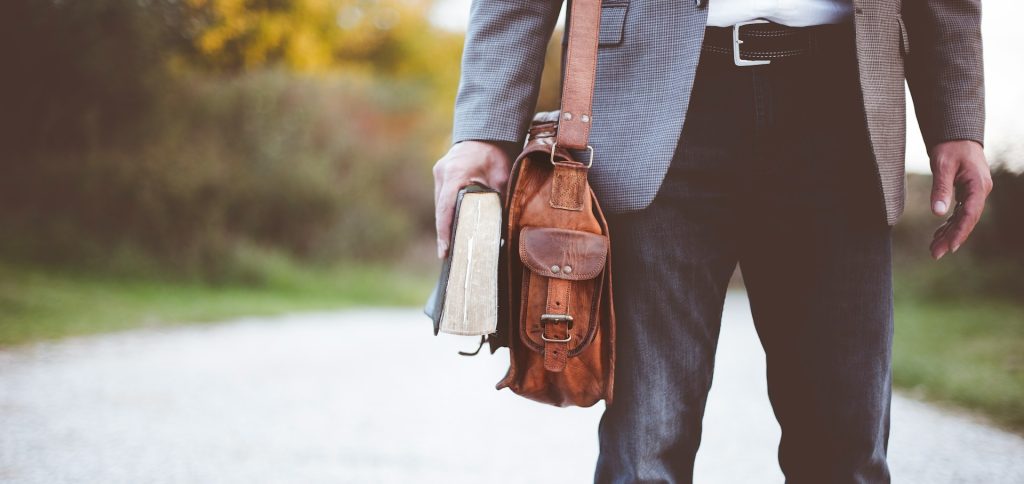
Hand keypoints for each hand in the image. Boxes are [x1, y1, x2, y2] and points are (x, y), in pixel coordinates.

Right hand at [432, 140, 513, 258]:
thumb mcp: (502, 176)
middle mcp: (443, 173)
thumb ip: (499, 198)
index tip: (444, 251)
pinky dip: (448, 212)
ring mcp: (440, 173)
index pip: (446, 207)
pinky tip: (455, 227)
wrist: (488, 133)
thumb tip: (502, 226)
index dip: (444, 231)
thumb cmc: (496, 154)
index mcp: (455, 173)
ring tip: (451, 247)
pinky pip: (443, 198)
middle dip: (444, 232)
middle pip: (441, 209)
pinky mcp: (441, 175)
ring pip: (441, 205)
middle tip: (450, 256)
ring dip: (446, 223)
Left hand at [928, 139, 992, 259]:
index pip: (970, 213)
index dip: (960, 231)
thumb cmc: (950, 147)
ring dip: (949, 234)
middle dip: (952, 238)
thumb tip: (937, 213)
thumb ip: (941, 188)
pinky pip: (959, 213)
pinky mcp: (967, 193)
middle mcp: (980, 191)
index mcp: (978, 185)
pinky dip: (949, 224)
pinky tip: (938, 235)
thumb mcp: (942, 165)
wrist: (957, 135)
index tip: (950, 247)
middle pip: (967, 220)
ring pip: (962, 218)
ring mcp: (974, 193)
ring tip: (934, 250)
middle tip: (935, 254)